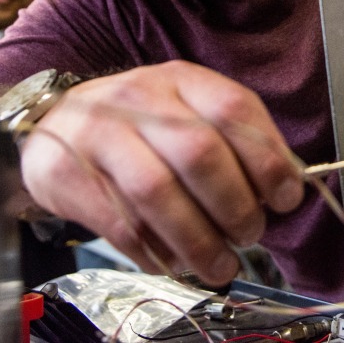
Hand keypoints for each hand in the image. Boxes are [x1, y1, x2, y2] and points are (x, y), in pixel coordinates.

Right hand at [19, 61, 304, 285]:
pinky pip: (119, 222)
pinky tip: (173, 262)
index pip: (233, 110)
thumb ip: (234, 139)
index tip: (286, 198)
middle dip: (236, 205)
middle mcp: (139, 96)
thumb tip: (285, 185)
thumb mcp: (188, 111)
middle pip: (199, 152)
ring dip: (198, 240)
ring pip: (157, 192)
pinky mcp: (65, 170)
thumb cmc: (140, 122)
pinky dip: (155, 252)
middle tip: (251, 234)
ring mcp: (98, 130)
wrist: (57, 122)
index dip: (268, 159)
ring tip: (220, 264)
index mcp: (179, 78)